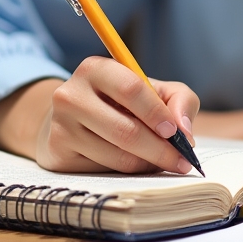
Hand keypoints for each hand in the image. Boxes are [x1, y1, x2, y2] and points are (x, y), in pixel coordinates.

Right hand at [0, 58, 200, 174]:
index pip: (131, 89)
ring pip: (117, 156)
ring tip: (162, 161)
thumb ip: (179, 100)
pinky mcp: (58, 154)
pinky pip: (103, 171)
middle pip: (125, 130)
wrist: (72, 119)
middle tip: (182, 161)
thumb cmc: (122, 102)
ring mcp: (61, 126)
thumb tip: (184, 130)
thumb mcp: (153, 90)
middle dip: (160, 150)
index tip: (176, 132)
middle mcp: (71, 94)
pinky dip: (129, 172)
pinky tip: (136, 165)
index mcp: (95, 69)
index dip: (157, 113)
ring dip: (148, 164)